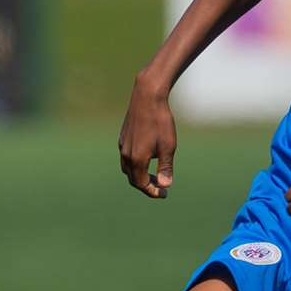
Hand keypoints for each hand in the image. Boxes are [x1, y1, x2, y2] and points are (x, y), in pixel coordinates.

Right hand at [118, 73, 176, 198]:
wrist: (147, 97)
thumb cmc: (160, 121)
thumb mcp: (168, 146)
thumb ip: (165, 167)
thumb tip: (164, 186)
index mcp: (137, 160)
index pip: (142, 184)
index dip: (153, 191)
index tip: (164, 194)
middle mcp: (126, 154)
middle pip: (133, 178)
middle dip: (146, 185)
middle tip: (160, 186)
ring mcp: (122, 145)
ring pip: (128, 168)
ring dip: (139, 175)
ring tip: (153, 174)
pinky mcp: (123, 137)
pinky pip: (126, 156)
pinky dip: (135, 163)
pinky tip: (147, 156)